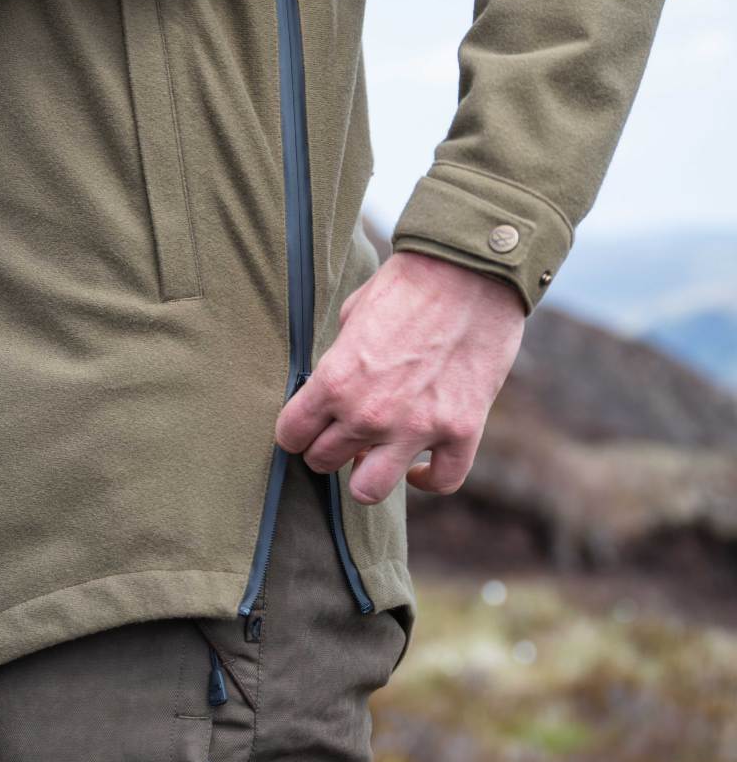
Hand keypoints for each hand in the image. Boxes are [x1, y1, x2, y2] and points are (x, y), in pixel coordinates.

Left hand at [274, 250, 525, 504]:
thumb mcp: (353, 316)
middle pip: (324, 461)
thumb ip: (338, 361)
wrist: (471, 272)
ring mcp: (416, 428)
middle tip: (339, 434)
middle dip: (326, 449)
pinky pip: (440, 481)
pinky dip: (427, 478)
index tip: (304, 427)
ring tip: (372, 456)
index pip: (291, 435)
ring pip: (369, 489)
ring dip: (366, 475)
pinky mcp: (461, 431)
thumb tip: (331, 386)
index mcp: (334, 381)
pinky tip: (417, 465)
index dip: (294, 431)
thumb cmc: (407, 283)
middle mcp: (369, 414)